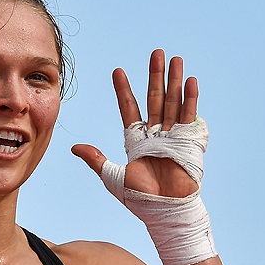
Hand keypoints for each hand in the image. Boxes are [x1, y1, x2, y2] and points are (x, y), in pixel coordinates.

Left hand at [72, 49, 198, 197]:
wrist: (163, 211)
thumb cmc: (140, 198)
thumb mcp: (112, 176)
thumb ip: (95, 159)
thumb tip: (74, 148)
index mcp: (136, 140)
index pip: (128, 108)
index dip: (123, 90)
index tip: (117, 71)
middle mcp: (155, 134)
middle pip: (155, 99)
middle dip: (155, 76)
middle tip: (156, 53)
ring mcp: (172, 136)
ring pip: (172, 102)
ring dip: (174, 81)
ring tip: (175, 59)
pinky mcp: (188, 142)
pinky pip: (189, 117)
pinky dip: (190, 99)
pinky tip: (190, 81)